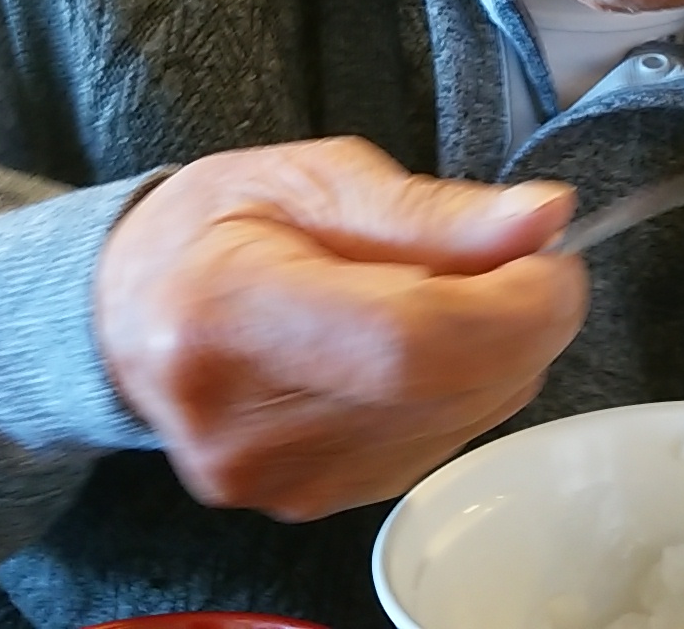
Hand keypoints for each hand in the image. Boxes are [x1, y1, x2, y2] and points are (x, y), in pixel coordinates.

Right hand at [94, 136, 585, 521]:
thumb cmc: (215, 228)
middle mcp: (243, 422)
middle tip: (520, 258)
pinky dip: (461, 389)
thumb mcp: (313, 177)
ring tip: (453, 291)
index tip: (553, 257)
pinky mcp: (306, 506)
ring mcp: (274, 480)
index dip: (511, 305)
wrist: (130, 312)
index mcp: (226, 312)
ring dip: (497, 354)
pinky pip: (437, 446)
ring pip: (459, 423)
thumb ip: (433, 210)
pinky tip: (423, 344)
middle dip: (522, 319)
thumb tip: (543, 219)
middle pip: (445, 389)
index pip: (408, 343)